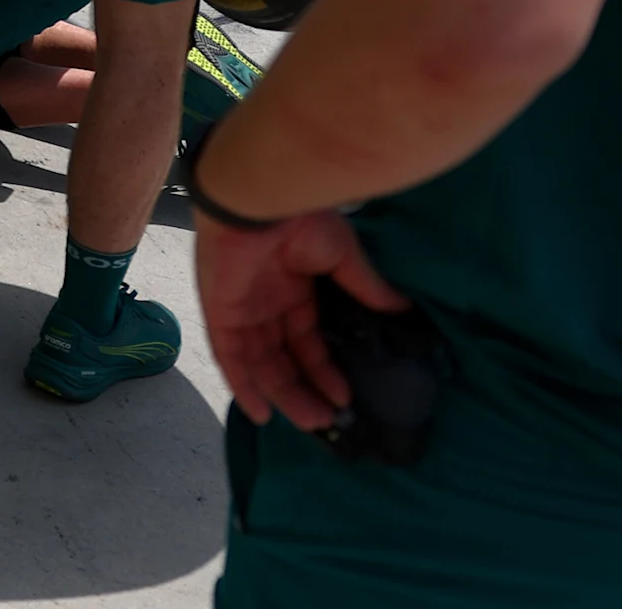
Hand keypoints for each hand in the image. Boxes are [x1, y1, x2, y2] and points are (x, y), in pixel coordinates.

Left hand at [198, 208, 409, 431]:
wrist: (259, 199)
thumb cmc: (299, 219)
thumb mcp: (341, 255)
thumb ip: (365, 287)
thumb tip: (402, 311)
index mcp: (293, 288)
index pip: (307, 339)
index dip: (325, 368)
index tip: (346, 396)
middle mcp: (266, 303)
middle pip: (284, 357)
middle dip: (305, 390)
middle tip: (329, 421)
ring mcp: (241, 308)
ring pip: (260, 363)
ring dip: (283, 394)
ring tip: (312, 422)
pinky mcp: (219, 312)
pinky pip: (229, 356)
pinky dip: (242, 385)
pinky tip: (260, 412)